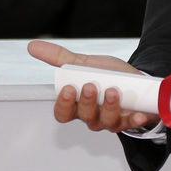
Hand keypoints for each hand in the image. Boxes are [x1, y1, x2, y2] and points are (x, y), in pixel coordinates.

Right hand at [27, 40, 159, 132]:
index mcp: (78, 104)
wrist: (136, 80)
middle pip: (84, 116)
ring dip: (109, 107)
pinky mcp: (129, 120)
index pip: (63, 112)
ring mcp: (111, 120)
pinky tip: (137, 113)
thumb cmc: (109, 75)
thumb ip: (60, 57)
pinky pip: (130, 124)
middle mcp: (93, 116)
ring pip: (106, 121)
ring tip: (113, 90)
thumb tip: (33, 46)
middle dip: (86, 102)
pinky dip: (134, 120)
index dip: (64, 104)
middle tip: (91, 86)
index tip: (68, 89)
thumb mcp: (85, 64)